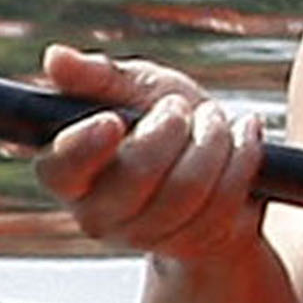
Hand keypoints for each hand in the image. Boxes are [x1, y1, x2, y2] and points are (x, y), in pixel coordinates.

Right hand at [30, 45, 268, 260]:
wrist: (216, 164)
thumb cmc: (161, 120)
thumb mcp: (132, 88)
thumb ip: (98, 76)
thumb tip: (55, 57)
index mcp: (67, 173)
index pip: (62, 168)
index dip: (85, 146)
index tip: (113, 119)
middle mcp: (97, 213)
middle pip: (136, 175)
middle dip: (171, 129)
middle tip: (181, 106)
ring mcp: (146, 237)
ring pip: (187, 189)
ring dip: (213, 141)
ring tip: (217, 118)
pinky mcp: (192, 245)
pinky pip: (225, 200)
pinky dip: (243, 157)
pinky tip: (246, 134)